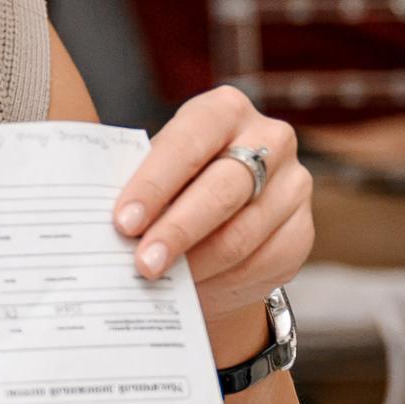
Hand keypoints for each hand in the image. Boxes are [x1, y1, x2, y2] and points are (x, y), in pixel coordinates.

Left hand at [112, 87, 312, 336]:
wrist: (221, 218)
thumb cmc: (174, 187)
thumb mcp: (155, 174)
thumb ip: (138, 190)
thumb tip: (103, 228)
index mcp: (223, 111)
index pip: (188, 143)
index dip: (154, 184)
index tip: (123, 222)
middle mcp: (269, 140)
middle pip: (222, 191)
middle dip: (177, 231)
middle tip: (142, 264)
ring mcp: (293, 185)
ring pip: (241, 236)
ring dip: (195, 266)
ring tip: (159, 284)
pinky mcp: (301, 231)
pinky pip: (261, 265)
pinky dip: (221, 284)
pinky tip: (192, 292)